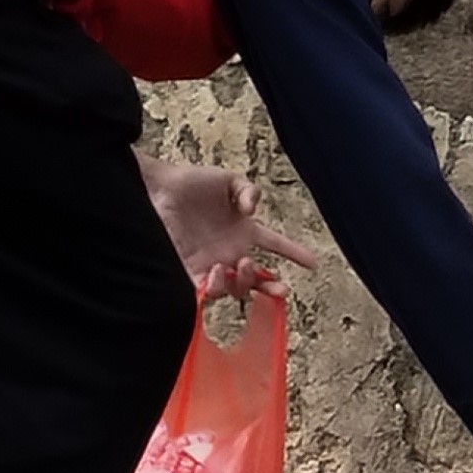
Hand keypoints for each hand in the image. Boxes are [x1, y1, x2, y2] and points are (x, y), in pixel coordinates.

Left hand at [137, 155, 322, 297]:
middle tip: (275, 285)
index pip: (275, 245)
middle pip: (255, 279)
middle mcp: (230, 252)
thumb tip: (252, 210)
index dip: (295, 254)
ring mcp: (210, 264)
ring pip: (234, 290)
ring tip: (232, 267)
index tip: (313, 264)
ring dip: (240, 284)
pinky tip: (214, 274)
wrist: (159, 188)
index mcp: (244, 231)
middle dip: (269, 287)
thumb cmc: (192, 182)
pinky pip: (205, 292)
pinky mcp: (188, 272)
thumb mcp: (227, 180)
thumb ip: (247, 190)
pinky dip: (213, 290)